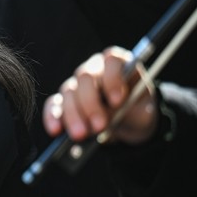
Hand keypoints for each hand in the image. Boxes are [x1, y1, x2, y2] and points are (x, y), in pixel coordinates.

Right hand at [43, 47, 158, 145]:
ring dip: (73, 114)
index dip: (113, 79)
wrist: (128, 123)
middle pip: (85, 78)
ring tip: (81, 135)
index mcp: (118, 64)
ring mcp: (76, 84)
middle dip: (91, 103)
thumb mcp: (144, 110)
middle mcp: (94, 69)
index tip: (117, 101)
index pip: (111, 60)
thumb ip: (131, 109)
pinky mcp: (63, 100)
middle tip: (99, 125)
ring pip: (68, 92)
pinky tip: (56, 130)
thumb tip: (108, 114)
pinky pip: (53, 104)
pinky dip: (53, 117)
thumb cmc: (137, 111)